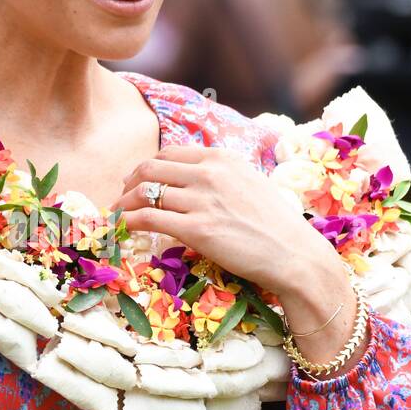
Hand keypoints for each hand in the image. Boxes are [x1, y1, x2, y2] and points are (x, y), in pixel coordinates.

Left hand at [111, 144, 334, 299]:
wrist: (294, 254)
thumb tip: (193, 181)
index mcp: (222, 158)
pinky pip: (147, 218)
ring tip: (116, 215)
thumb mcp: (249, 184)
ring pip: (144, 193)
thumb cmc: (276, 226)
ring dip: (123, 204)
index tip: (136, 180)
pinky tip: (121, 228)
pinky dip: (127, 221)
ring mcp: (201, 200)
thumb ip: (221, 177)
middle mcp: (209, 174)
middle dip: (129, 183)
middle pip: (150, 169)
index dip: (147, 167)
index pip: (169, 155)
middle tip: (121, 197)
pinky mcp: (196, 229)